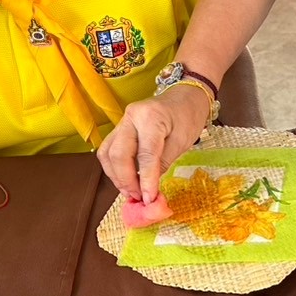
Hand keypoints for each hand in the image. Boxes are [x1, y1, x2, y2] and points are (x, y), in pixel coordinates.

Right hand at [97, 85, 208, 203]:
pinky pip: (109, 150)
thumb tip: (148, 190)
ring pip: (107, 153)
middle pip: (118, 154)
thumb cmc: (188, 117)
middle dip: (126, 180)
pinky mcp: (119, 128)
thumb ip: (163, 164)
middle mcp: (131, 116)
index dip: (145, 180)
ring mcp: (122, 121)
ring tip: (131, 192)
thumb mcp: (182, 141)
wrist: (185, 97)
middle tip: (138, 197)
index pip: (145, 154)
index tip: (149, 199)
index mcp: (151, 117)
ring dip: (116, 176)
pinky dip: (115, 169)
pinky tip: (126, 180)